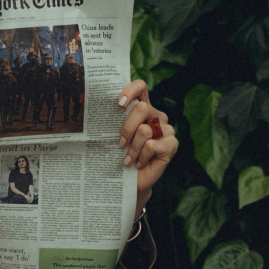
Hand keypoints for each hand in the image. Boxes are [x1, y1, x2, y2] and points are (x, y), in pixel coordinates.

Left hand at [117, 80, 178, 210]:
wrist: (131, 180)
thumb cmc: (120, 156)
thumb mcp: (114, 137)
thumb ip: (113, 123)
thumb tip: (97, 112)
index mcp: (142, 109)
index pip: (140, 87)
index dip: (130, 90)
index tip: (118, 104)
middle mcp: (156, 116)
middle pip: (142, 108)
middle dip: (126, 128)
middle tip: (120, 143)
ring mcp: (166, 129)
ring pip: (145, 129)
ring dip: (132, 148)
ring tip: (127, 159)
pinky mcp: (172, 144)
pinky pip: (152, 145)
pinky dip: (141, 156)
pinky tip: (139, 163)